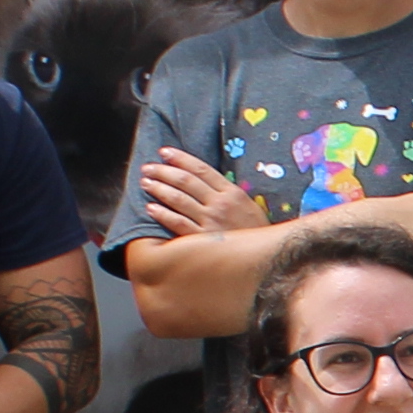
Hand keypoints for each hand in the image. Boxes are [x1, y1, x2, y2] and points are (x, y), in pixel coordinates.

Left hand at [132, 148, 261, 241]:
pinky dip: (163, 214)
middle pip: (186, 181)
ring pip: (179, 199)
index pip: (201, 169)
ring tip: (145, 183)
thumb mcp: (248, 207)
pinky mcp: (202, 240)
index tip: (164, 152)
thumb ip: (227, 194)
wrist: (266, 260)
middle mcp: (220, 204)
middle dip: (163, 171)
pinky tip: (150, 208)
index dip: (180, 158)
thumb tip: (204, 182)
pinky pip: (178, 223)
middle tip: (148, 167)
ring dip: (159, 189)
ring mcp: (210, 222)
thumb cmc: (256, 233)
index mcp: (232, 193)